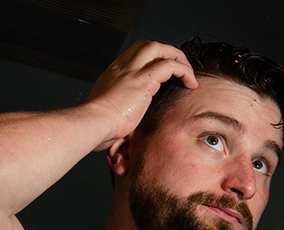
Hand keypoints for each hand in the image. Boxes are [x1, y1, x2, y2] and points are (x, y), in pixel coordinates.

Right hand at [83, 40, 198, 150]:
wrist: (93, 123)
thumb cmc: (97, 126)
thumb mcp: (106, 115)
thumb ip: (117, 115)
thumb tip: (123, 130)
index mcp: (112, 76)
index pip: (134, 56)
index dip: (151, 60)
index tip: (162, 74)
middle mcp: (122, 68)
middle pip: (146, 45)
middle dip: (165, 52)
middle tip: (178, 68)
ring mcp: (132, 72)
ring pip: (158, 48)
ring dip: (176, 57)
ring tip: (187, 74)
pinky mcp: (144, 80)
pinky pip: (170, 65)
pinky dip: (184, 71)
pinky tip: (190, 83)